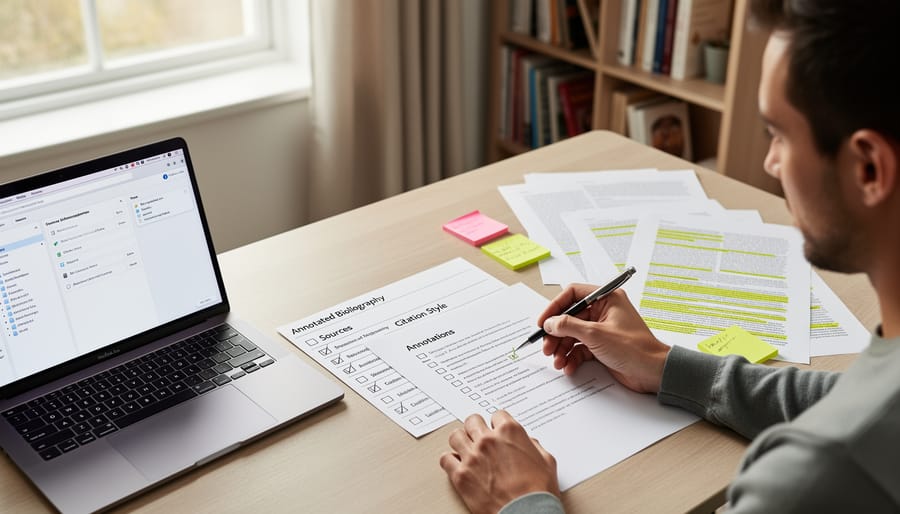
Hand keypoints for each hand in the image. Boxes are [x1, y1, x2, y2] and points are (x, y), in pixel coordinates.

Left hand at [439, 411, 560, 513]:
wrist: (527, 513)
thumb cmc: (538, 491)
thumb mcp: (546, 461)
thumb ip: (533, 446)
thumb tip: (527, 443)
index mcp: (510, 432)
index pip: (497, 415)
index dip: (498, 423)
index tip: (496, 429)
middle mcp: (488, 440)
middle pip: (472, 421)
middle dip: (476, 428)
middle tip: (478, 436)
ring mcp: (472, 457)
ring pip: (455, 436)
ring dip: (461, 441)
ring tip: (465, 448)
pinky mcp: (461, 475)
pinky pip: (445, 459)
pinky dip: (450, 461)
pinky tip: (456, 465)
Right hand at [538, 285, 669, 392]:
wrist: (653, 373)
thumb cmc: (634, 349)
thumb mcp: (595, 334)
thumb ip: (568, 326)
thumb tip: (550, 323)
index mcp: (606, 298)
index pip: (573, 294)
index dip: (555, 307)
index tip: (543, 322)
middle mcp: (604, 311)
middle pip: (570, 317)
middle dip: (556, 334)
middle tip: (547, 347)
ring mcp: (602, 329)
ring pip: (573, 335)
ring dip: (562, 348)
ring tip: (557, 361)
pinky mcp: (602, 346)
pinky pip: (579, 348)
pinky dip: (572, 357)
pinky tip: (568, 366)